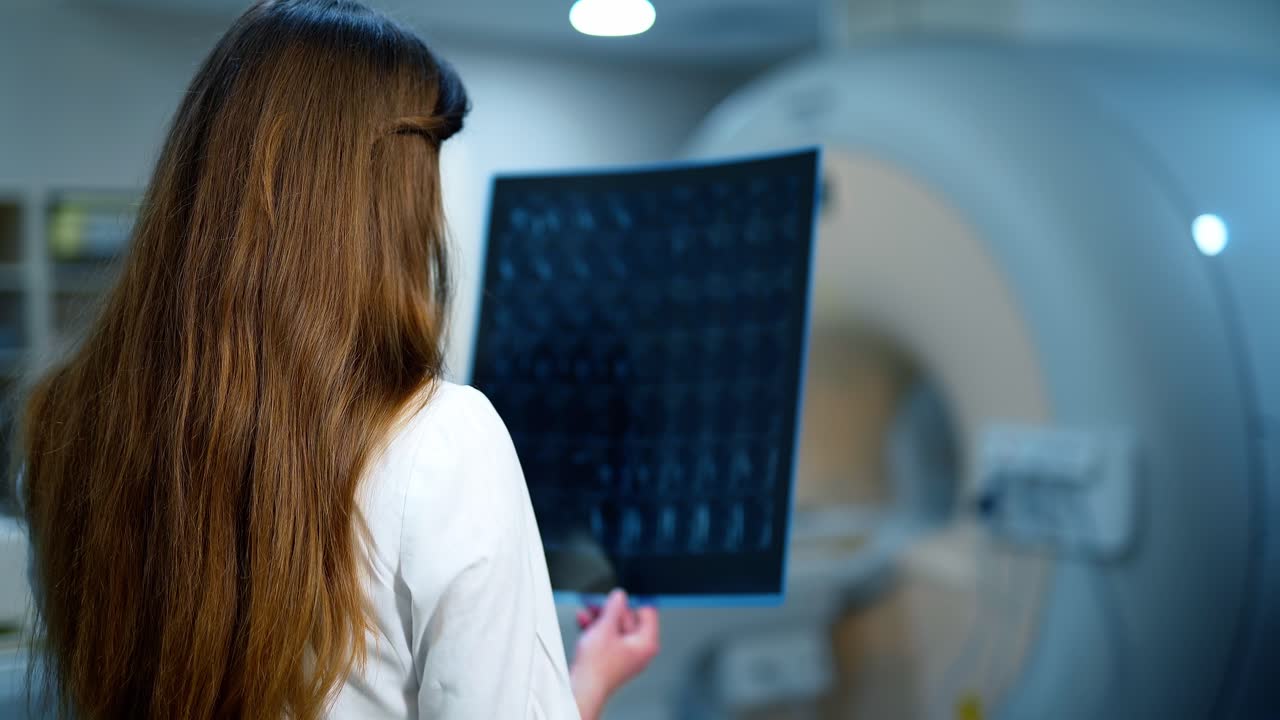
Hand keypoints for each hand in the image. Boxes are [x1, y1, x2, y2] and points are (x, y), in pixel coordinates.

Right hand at [569, 589, 659, 719]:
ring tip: (587, 612)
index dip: (632, 602)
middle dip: (610, 610)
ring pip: (615, 629)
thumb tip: (620, 596)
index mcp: (646, 643)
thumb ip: (614, 607)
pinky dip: (596, 629)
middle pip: (629, 620)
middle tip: (598, 604)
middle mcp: (639, 651)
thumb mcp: (605, 628)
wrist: (582, 689)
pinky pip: (607, 639)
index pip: (648, 613)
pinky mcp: (611, 661)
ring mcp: (625, 657)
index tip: (619, 597)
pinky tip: (584, 622)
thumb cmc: (596, 667)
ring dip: (600, 618)